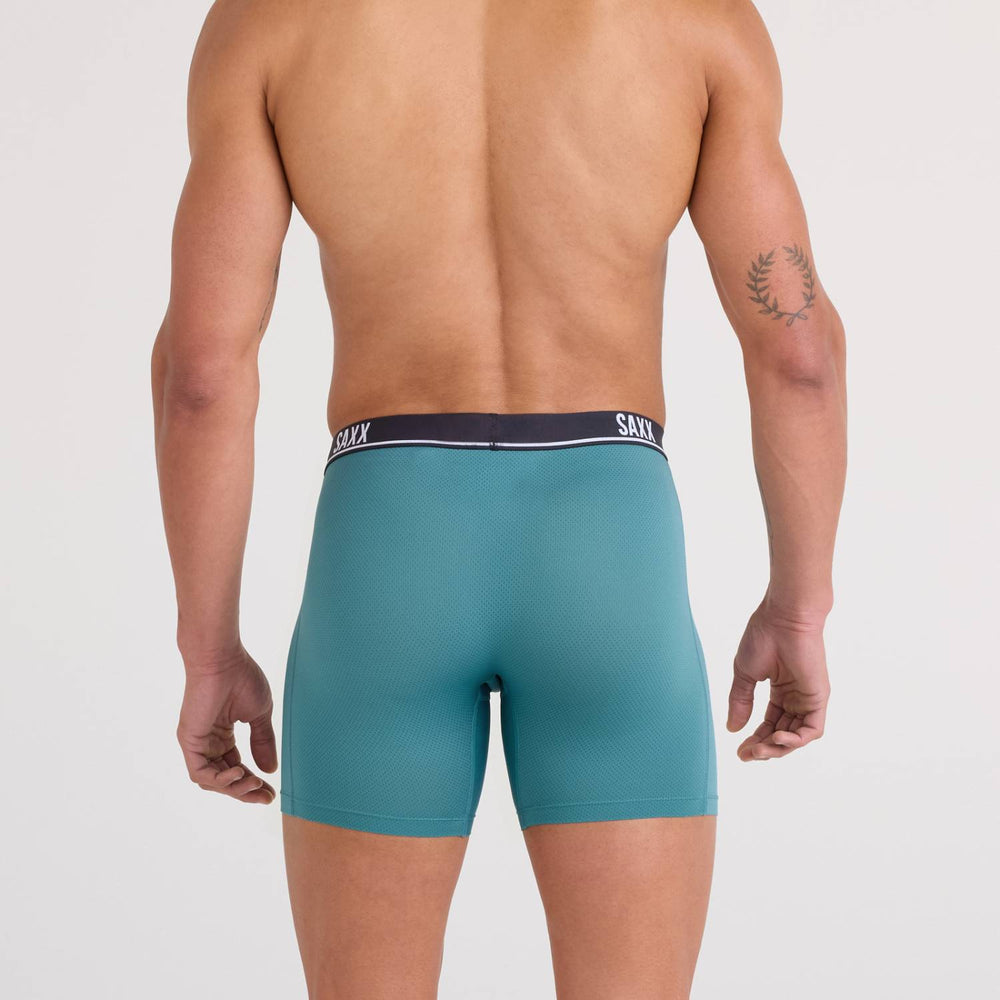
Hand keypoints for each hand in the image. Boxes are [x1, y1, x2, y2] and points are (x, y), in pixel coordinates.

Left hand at [177, 645, 277, 803]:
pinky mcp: (190, 741)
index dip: (253, 782)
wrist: (223, 659)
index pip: (236, 766)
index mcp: (222, 734)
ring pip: (212, 780)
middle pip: (224, 778)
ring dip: (234, 788)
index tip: (272, 792)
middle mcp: (207, 741)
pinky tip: (239, 774)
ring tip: (254, 785)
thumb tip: (270, 769)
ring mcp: (197, 742)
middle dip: (245, 792)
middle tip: (266, 797)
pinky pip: (201, 772)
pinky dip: (219, 780)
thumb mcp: (259, 715)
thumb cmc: (241, 678)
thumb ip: (263, 742)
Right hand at [727, 599, 829, 760]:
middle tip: (746, 755)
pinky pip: (812, 730)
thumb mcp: (744, 674)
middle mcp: (796, 698)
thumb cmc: (763, 637)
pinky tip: (776, 738)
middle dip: (764, 748)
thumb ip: (740, 702)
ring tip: (758, 750)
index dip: (755, 740)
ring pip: (797, 737)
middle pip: (782, 734)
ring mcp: (808, 699)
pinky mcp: (818, 698)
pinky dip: (795, 740)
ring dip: (778, 748)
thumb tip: (732, 729)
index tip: (738, 752)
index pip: (769, 724)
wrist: (783, 617)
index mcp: (780, 690)